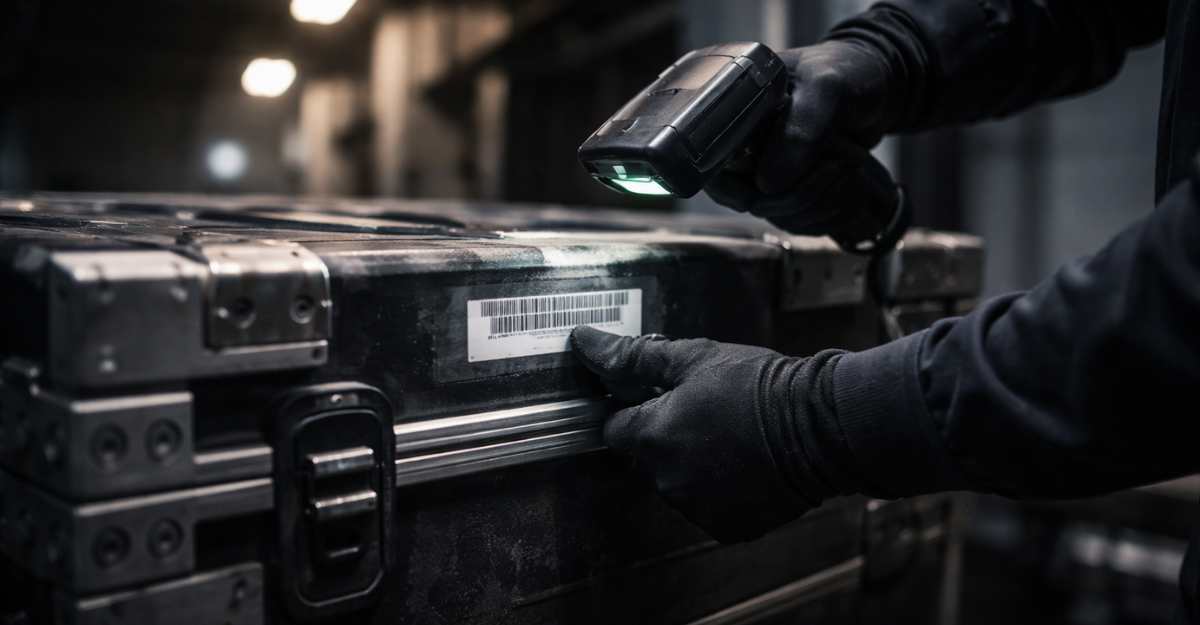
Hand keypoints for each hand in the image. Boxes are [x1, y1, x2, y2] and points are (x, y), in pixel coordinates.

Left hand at [570, 326, 847, 542]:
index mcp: (653, 437)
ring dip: (691, 463)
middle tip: (703, 411)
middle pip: (644, 458)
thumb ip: (632, 357)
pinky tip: (742, 462)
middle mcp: (668, 480)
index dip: (633, 410)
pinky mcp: (727, 527)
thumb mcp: (694, 358)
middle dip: (663, 436)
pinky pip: (707, 506)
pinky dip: (718, 489)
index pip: (614, 429)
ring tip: (729, 435)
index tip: (658, 398)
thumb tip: (585, 343)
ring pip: (676, 483)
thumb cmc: (761, 388)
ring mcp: (698, 508)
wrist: (822, 426)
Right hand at [706, 41, 900, 248]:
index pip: (712, 168)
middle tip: (833, 164)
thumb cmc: (848, 72)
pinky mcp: (797, 188)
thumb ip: (798, 133)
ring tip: (849, 167)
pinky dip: (836, 212)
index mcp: (735, 115)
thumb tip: (767, 184)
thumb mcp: (826, 89)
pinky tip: (853, 182)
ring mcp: (772, 170)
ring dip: (823, 203)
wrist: (882, 83)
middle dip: (797, 194)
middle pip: (751, 200)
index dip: (737, 187)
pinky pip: (805, 222)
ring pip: (781, 216)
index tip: (770, 187)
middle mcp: (747, 146)